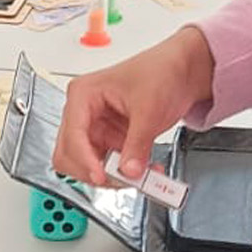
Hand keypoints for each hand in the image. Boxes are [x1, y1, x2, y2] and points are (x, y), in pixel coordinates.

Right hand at [53, 26, 214, 185]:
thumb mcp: (149, 109)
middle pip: (69, 155)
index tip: (101, 177)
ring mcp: (94, 129)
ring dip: (110, 176)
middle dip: (93, 171)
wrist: (182, 72)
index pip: (72, 135)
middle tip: (120, 179)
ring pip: (86, 165)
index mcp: (83, 95)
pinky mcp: (107, 141)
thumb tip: (129, 171)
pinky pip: (105, 166)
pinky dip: (121, 174)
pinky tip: (141, 171)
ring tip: (138, 175)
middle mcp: (82, 113)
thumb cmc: (161, 71)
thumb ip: (137, 144)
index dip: (85, 160)